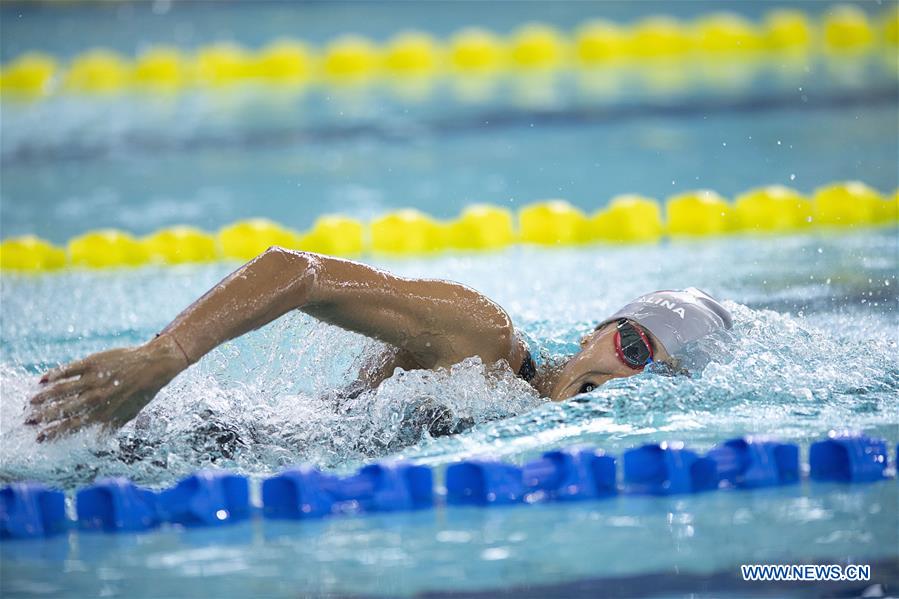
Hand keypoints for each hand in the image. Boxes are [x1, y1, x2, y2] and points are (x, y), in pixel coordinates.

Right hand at [27, 335, 187, 441]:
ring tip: (31, 401)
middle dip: (43, 416)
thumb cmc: (142, 392)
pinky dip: (54, 375)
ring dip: (44, 396)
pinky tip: (42, 379)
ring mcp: (94, 379)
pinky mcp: (93, 363)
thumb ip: (110, 427)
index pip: (73, 426)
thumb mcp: (129, 414)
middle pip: (63, 409)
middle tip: (28, 420)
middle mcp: (97, 398)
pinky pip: (69, 369)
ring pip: (62, 390)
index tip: (39, 436)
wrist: (154, 365)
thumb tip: (97, 442)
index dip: (54, 432)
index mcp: (104, 413)